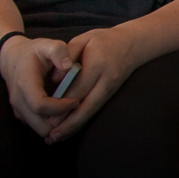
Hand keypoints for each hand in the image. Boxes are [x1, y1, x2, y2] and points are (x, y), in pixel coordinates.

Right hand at [0, 36, 78, 139]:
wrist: (12, 58)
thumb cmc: (33, 51)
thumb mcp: (47, 44)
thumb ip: (58, 51)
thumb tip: (68, 66)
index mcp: (25, 83)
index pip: (40, 105)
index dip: (60, 107)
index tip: (75, 101)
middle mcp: (18, 100)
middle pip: (41, 125)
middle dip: (61, 121)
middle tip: (75, 108)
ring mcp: (18, 109)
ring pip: (40, 130)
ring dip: (57, 124)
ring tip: (70, 109)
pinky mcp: (21, 115)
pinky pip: (38, 127)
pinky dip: (51, 123)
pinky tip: (61, 110)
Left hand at [45, 26, 142, 143]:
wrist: (132, 44)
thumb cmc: (102, 40)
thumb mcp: (83, 40)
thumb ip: (67, 55)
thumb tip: (55, 79)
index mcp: (98, 63)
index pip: (79, 86)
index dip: (63, 102)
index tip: (47, 115)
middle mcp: (107, 79)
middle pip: (87, 105)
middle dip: (68, 122)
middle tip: (51, 136)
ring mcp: (111, 89)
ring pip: (91, 111)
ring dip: (74, 126)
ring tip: (56, 137)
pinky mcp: (110, 95)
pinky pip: (94, 110)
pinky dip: (81, 121)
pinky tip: (68, 129)